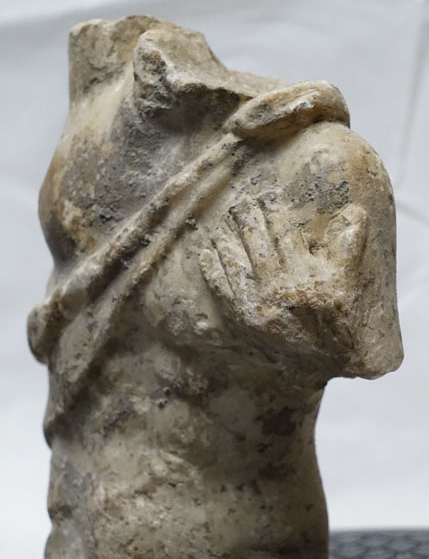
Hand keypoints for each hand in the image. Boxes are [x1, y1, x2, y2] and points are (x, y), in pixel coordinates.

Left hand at [199, 194, 367, 357]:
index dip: (276, 212)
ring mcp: (258, 307)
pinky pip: (221, 290)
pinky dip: (212, 270)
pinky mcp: (242, 321)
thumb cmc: (338, 321)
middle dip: (249, 218)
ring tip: (225, 220)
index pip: (285, 235)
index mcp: (308, 279)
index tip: (269, 196)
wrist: (322, 361)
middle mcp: (280, 291)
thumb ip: (349, 248)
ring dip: (229, 238)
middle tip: (243, 203)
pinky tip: (205, 252)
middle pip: (258, 243)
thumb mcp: (350, 284)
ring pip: (236, 262)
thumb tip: (353, 212)